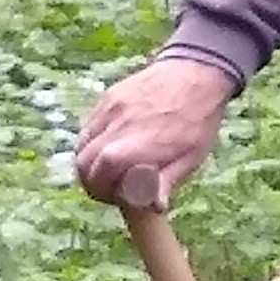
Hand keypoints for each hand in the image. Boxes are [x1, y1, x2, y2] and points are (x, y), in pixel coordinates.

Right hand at [75, 56, 236, 208]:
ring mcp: (109, 109)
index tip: (117, 197)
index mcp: (142, 143)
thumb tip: (153, 208)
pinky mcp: (107, 98)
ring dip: (89, 166)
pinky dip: (91, 145)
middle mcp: (119, 126)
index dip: (103, 190)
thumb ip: (166, 181)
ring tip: (110, 171)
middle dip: (93, 183)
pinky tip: (111, 148)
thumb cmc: (198, 120)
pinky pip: (87, 128)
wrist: (196, 73)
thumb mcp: (191, 157)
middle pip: (84, 163)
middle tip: (111, 189)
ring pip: (81, 147)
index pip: (102, 171)